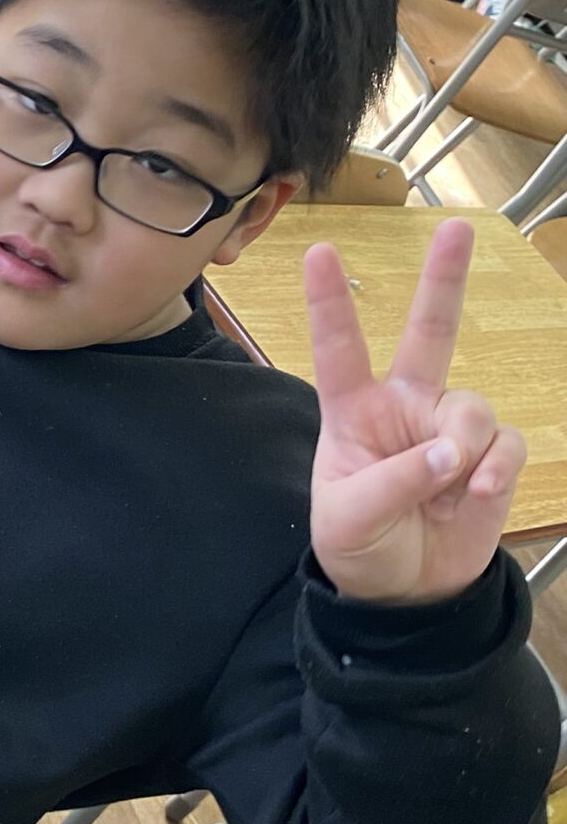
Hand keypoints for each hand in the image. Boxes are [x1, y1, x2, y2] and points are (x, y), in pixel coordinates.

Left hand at [306, 220, 524, 604]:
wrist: (405, 595)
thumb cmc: (361, 547)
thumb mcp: (350, 520)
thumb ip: (395, 481)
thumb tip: (451, 452)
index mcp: (354, 413)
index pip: (339, 351)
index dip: (330, 303)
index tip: (318, 252)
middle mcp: (405, 408)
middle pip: (432, 332)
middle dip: (445, 280)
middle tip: (456, 228)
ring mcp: (450, 429)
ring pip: (472, 407)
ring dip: (463, 450)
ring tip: (444, 492)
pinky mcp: (491, 457)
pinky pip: (506, 444)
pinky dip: (494, 468)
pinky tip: (474, 496)